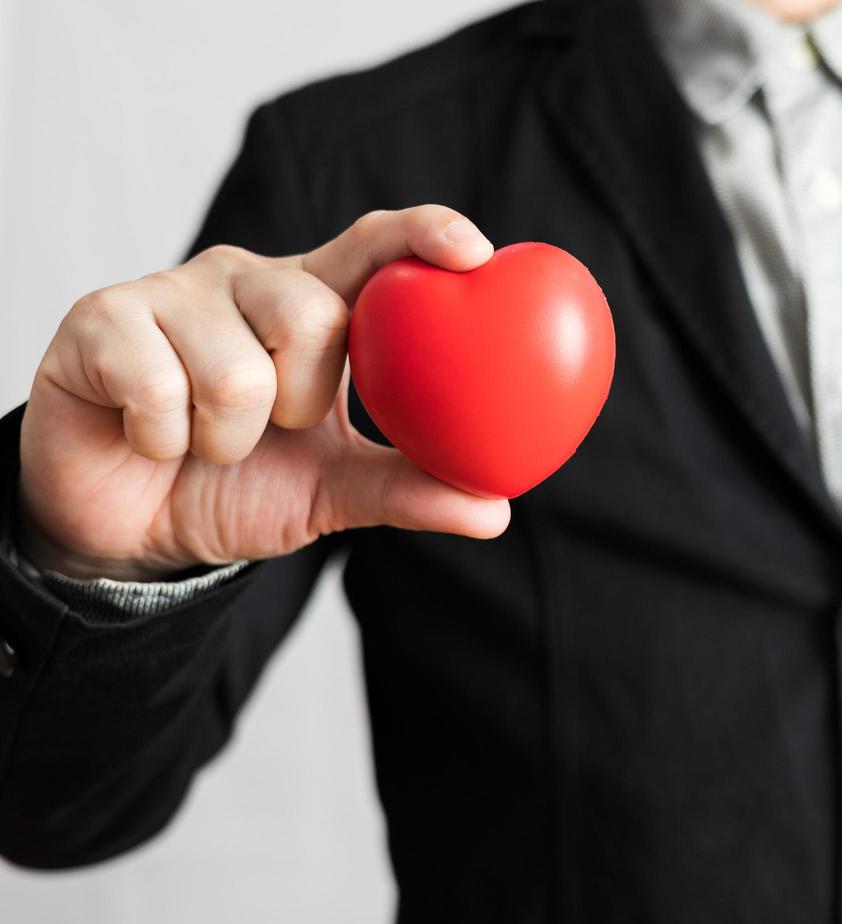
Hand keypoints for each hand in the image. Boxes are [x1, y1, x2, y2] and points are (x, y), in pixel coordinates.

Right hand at [17, 206, 511, 580]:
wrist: (130, 526)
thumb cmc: (238, 486)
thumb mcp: (334, 492)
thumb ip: (409, 490)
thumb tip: (495, 511)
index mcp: (314, 304)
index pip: (375, 247)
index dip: (423, 235)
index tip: (473, 253)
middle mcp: (248, 279)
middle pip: (313, 315)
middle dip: (300, 402)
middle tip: (272, 428)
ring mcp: (171, 291)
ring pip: (237, 371)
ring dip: (227, 439)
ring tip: (206, 440)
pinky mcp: (102, 318)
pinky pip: (160, 390)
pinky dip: (164, 441)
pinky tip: (150, 436)